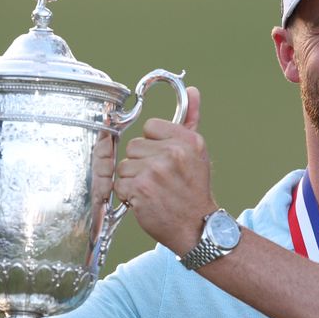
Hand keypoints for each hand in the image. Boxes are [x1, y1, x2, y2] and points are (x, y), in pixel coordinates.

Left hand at [114, 86, 216, 254]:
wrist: (196, 226)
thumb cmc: (193, 190)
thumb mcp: (198, 152)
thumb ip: (190, 120)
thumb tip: (191, 91)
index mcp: (187, 141)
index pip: (151, 126)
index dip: (153, 144)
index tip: (164, 159)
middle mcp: (173, 153)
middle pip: (135, 145)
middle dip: (142, 163)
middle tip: (160, 179)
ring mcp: (155, 171)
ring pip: (125, 165)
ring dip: (133, 180)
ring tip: (153, 190)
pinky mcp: (140, 189)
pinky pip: (119, 183)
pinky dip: (128, 194)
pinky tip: (145, 200)